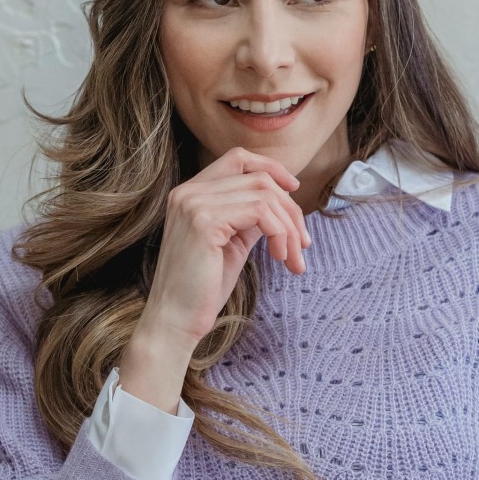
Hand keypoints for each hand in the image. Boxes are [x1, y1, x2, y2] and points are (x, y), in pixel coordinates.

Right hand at [144, 146, 311, 346]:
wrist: (175, 321)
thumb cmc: (202, 289)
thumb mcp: (232, 245)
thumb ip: (250, 219)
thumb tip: (281, 204)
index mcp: (191, 194)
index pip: (238, 159)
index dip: (271, 168)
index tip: (295, 191)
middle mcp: (188, 192)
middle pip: (259, 178)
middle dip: (290, 209)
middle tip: (303, 244)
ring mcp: (194, 203)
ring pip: (264, 194)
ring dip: (289, 227)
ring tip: (293, 258)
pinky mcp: (204, 221)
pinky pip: (260, 211)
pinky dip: (279, 233)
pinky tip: (279, 257)